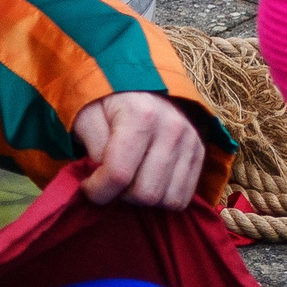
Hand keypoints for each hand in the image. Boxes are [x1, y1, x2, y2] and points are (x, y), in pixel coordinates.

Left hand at [73, 91, 206, 208]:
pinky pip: (183, 197)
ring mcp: (190, 141)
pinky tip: (147, 182)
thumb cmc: (108, 103)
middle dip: (121, 196)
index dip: (98, 191)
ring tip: (129, 182)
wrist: (143, 85)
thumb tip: (104, 178)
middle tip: (109, 182)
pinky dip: (162, 198)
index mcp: (141, 115)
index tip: (88, 187)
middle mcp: (172, 129)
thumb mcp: (87, 116)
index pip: (119, 174)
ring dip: (143, 200)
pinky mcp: (200, 153)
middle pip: (146, 194)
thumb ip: (92, 147)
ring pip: (167, 200)